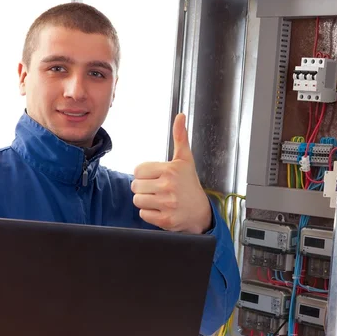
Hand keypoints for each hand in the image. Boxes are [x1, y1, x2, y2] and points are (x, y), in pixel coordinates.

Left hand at [132, 113, 211, 233]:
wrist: (201, 212)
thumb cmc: (190, 184)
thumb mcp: (185, 160)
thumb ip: (180, 137)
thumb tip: (180, 115)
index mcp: (170, 170)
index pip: (138, 170)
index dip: (144, 174)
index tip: (155, 177)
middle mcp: (168, 186)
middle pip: (135, 186)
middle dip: (143, 188)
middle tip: (156, 189)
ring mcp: (167, 204)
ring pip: (137, 200)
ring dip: (144, 201)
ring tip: (157, 199)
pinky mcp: (165, 220)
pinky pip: (143, 214)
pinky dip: (149, 214)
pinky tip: (160, 210)